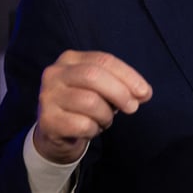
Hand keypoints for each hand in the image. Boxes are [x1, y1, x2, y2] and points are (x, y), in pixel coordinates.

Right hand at [33, 50, 152, 163]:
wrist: (55, 134)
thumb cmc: (84, 106)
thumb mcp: (102, 90)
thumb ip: (122, 86)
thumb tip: (144, 93)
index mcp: (70, 59)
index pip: (103, 60)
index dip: (128, 75)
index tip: (145, 92)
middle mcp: (55, 73)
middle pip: (93, 76)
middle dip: (120, 92)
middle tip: (133, 108)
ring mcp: (47, 96)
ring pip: (89, 102)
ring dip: (106, 115)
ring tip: (105, 120)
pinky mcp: (47, 120)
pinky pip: (82, 124)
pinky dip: (94, 129)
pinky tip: (91, 129)